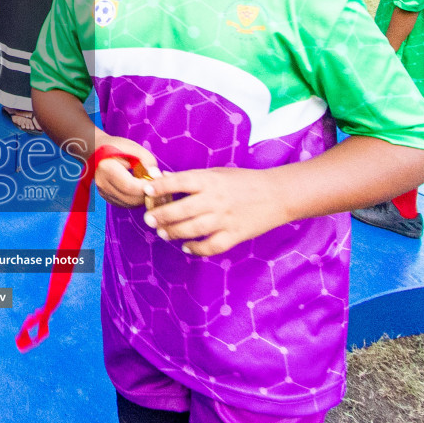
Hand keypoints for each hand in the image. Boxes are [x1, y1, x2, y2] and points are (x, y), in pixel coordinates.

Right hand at [93, 135, 159, 207]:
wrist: (97, 150)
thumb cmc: (116, 147)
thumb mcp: (133, 147)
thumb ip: (147, 159)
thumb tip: (156, 175)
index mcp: (106, 168)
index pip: (129, 186)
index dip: (146, 186)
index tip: (158, 181)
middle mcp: (103, 183)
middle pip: (130, 198)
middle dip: (148, 193)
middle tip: (158, 184)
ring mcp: (104, 192)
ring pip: (129, 203)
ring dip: (143, 197)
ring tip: (151, 185)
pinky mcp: (107, 197)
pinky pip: (126, 203)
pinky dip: (137, 199)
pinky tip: (141, 189)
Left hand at [141, 167, 292, 255]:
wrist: (277, 194)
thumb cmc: (243, 181)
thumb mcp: (218, 173)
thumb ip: (192, 179)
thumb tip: (162, 179)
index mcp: (210, 180)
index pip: (180, 182)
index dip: (161, 187)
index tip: (146, 191)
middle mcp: (215, 199)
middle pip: (182, 209)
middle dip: (162, 215)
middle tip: (149, 219)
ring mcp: (225, 219)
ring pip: (193, 229)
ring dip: (174, 232)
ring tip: (163, 233)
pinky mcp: (235, 235)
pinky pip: (211, 246)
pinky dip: (197, 249)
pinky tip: (187, 247)